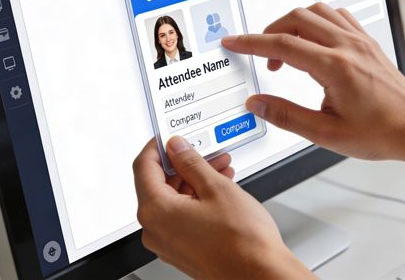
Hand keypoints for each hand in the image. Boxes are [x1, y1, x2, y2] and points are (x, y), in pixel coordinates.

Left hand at [133, 136, 313, 279]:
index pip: (144, 166)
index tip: (170, 138)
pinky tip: (219, 190)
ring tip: (220, 170)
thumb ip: (191, 162)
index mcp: (156, 211)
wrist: (260, 275)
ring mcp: (168, 243)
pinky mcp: (182, 250)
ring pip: (173, 200)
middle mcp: (155, 230)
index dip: (158, 146)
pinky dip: (196, 200)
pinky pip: (181, 216)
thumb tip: (177, 147)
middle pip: (158, 184)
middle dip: (183, 164)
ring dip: (194, 181)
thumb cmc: (242, 241)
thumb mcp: (216, 187)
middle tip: (204, 152)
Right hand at [222, 3, 404, 160]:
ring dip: (293, 23)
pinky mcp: (367, 41)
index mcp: (335, 68)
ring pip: (317, 11)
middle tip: (260, 55)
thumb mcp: (325, 134)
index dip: (252, 43)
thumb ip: (286, 115)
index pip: (282, 45)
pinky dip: (316, 21)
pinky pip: (336, 16)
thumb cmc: (380, 132)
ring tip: (284, 48)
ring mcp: (359, 40)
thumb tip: (257, 103)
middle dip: (270, 32)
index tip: (234, 42)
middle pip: (297, 19)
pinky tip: (312, 40)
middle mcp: (347, 47)